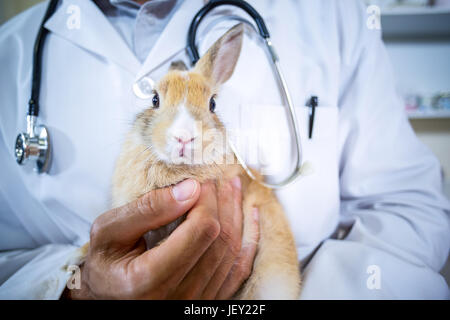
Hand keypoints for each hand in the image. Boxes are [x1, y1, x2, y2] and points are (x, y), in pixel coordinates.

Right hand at [64, 178, 258, 298]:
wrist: (107, 294)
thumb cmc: (105, 263)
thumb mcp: (110, 230)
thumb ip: (148, 209)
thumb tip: (190, 188)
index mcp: (150, 279)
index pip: (200, 231)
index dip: (207, 200)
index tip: (201, 181)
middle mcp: (178, 296)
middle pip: (219, 240)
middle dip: (223, 203)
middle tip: (219, 179)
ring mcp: (195, 302)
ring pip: (232, 252)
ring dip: (236, 215)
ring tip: (233, 188)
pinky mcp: (207, 300)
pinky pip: (238, 270)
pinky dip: (249, 241)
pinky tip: (251, 217)